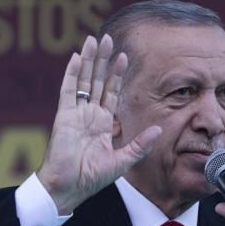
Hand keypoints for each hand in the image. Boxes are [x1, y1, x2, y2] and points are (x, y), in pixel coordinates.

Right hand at [36, 35, 161, 213]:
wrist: (68, 187)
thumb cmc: (92, 178)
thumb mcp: (122, 161)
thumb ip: (140, 145)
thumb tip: (159, 129)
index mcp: (102, 124)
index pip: (111, 93)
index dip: (117, 75)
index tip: (124, 56)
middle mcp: (89, 115)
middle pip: (97, 81)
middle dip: (103, 60)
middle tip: (108, 38)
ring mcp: (75, 114)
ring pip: (83, 80)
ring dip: (89, 60)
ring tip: (94, 39)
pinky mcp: (64, 116)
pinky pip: (68, 91)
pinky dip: (72, 74)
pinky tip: (77, 57)